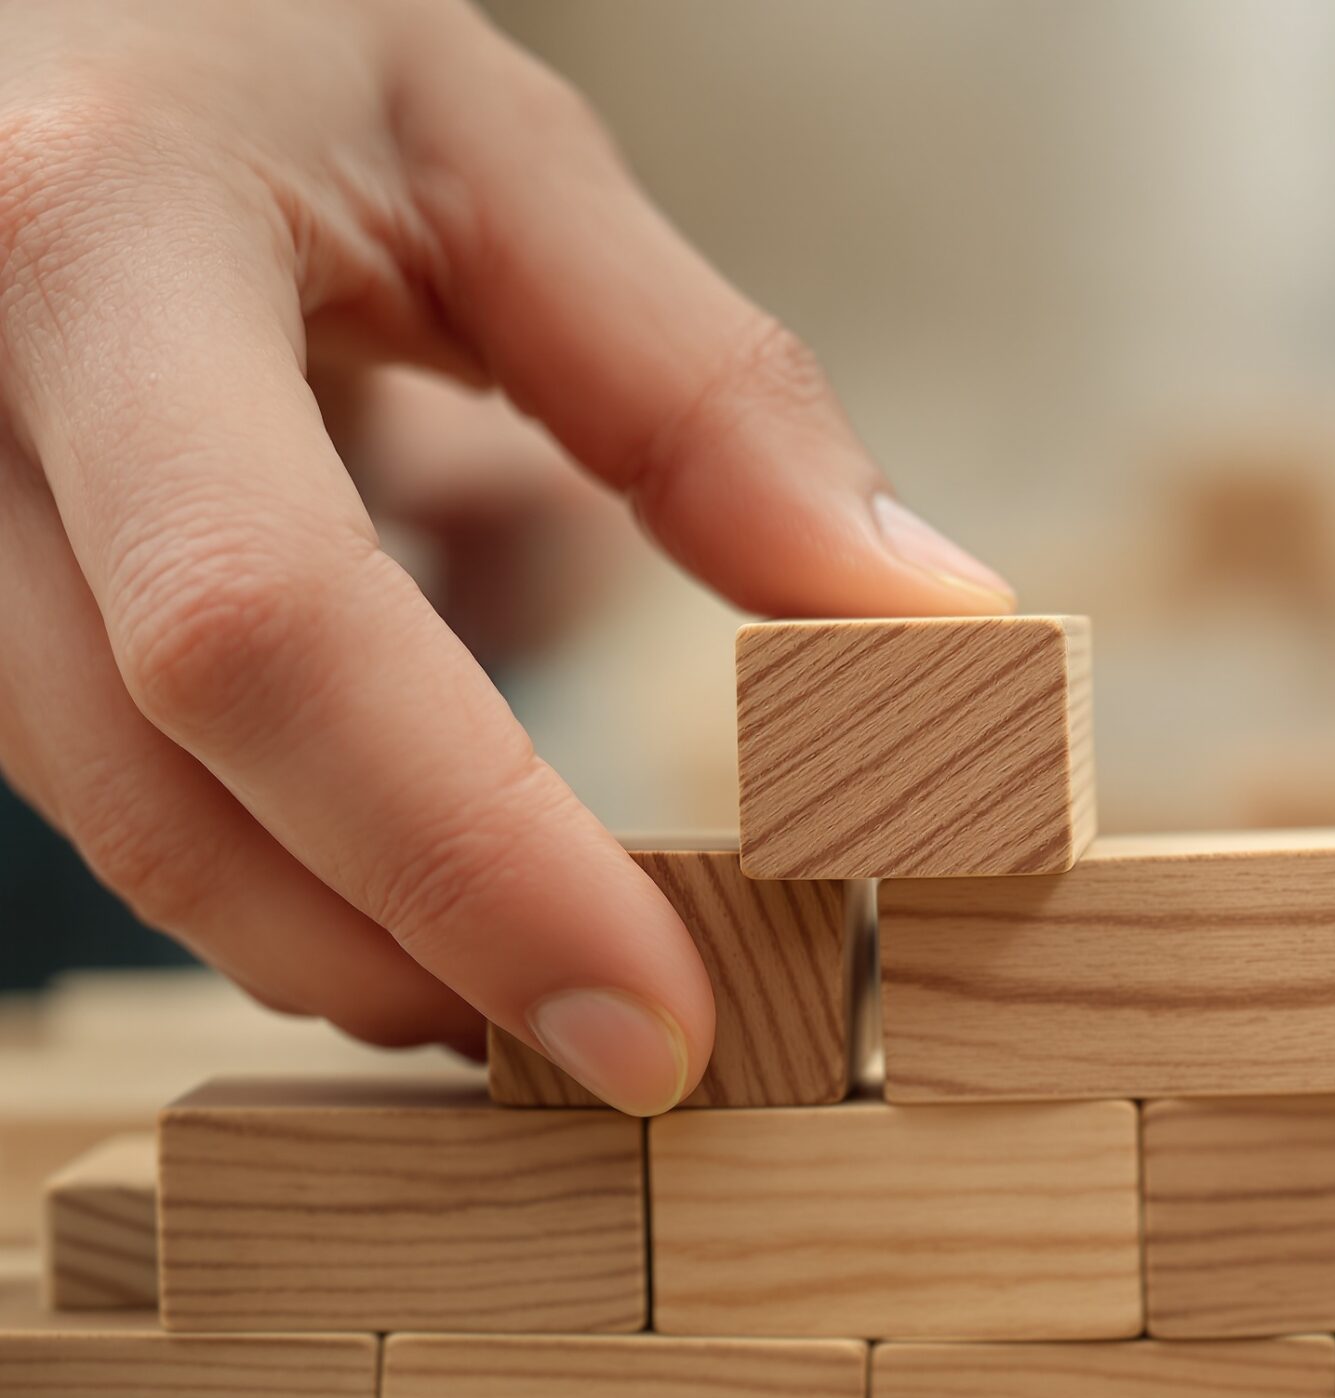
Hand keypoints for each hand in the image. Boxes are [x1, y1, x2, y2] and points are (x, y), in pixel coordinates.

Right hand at [0, 0, 1013, 1113]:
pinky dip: (266, 860)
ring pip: (106, 810)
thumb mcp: (498, 155)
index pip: (272, 621)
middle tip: (625, 1036)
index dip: (466, 853)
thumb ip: (704, 389)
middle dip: (405, 945)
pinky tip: (405, 884)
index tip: (655, 1011)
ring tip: (538, 967)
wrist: (35, 19)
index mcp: (99, 242)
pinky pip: (84, 774)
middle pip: (158, 770)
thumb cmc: (263, 51)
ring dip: (332, 930)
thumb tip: (923, 619)